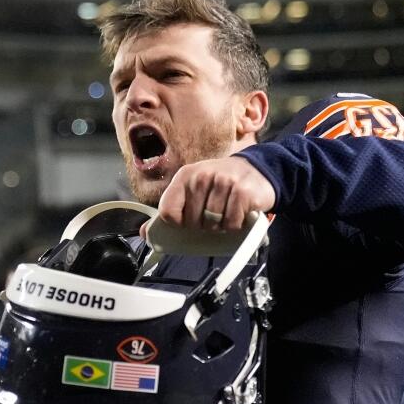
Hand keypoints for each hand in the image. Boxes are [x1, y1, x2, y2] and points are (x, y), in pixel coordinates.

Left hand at [156, 157, 274, 230]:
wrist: (258, 170)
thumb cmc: (220, 184)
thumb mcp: (193, 189)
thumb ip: (171, 209)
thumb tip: (144, 233)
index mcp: (185, 176)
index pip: (168, 211)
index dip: (178, 223)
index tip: (188, 220)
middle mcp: (203, 176)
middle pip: (193, 222)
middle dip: (204, 225)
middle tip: (214, 215)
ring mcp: (224, 183)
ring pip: (213, 224)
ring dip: (221, 226)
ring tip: (226, 213)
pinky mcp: (243, 193)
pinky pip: (231, 223)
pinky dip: (235, 225)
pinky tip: (238, 213)